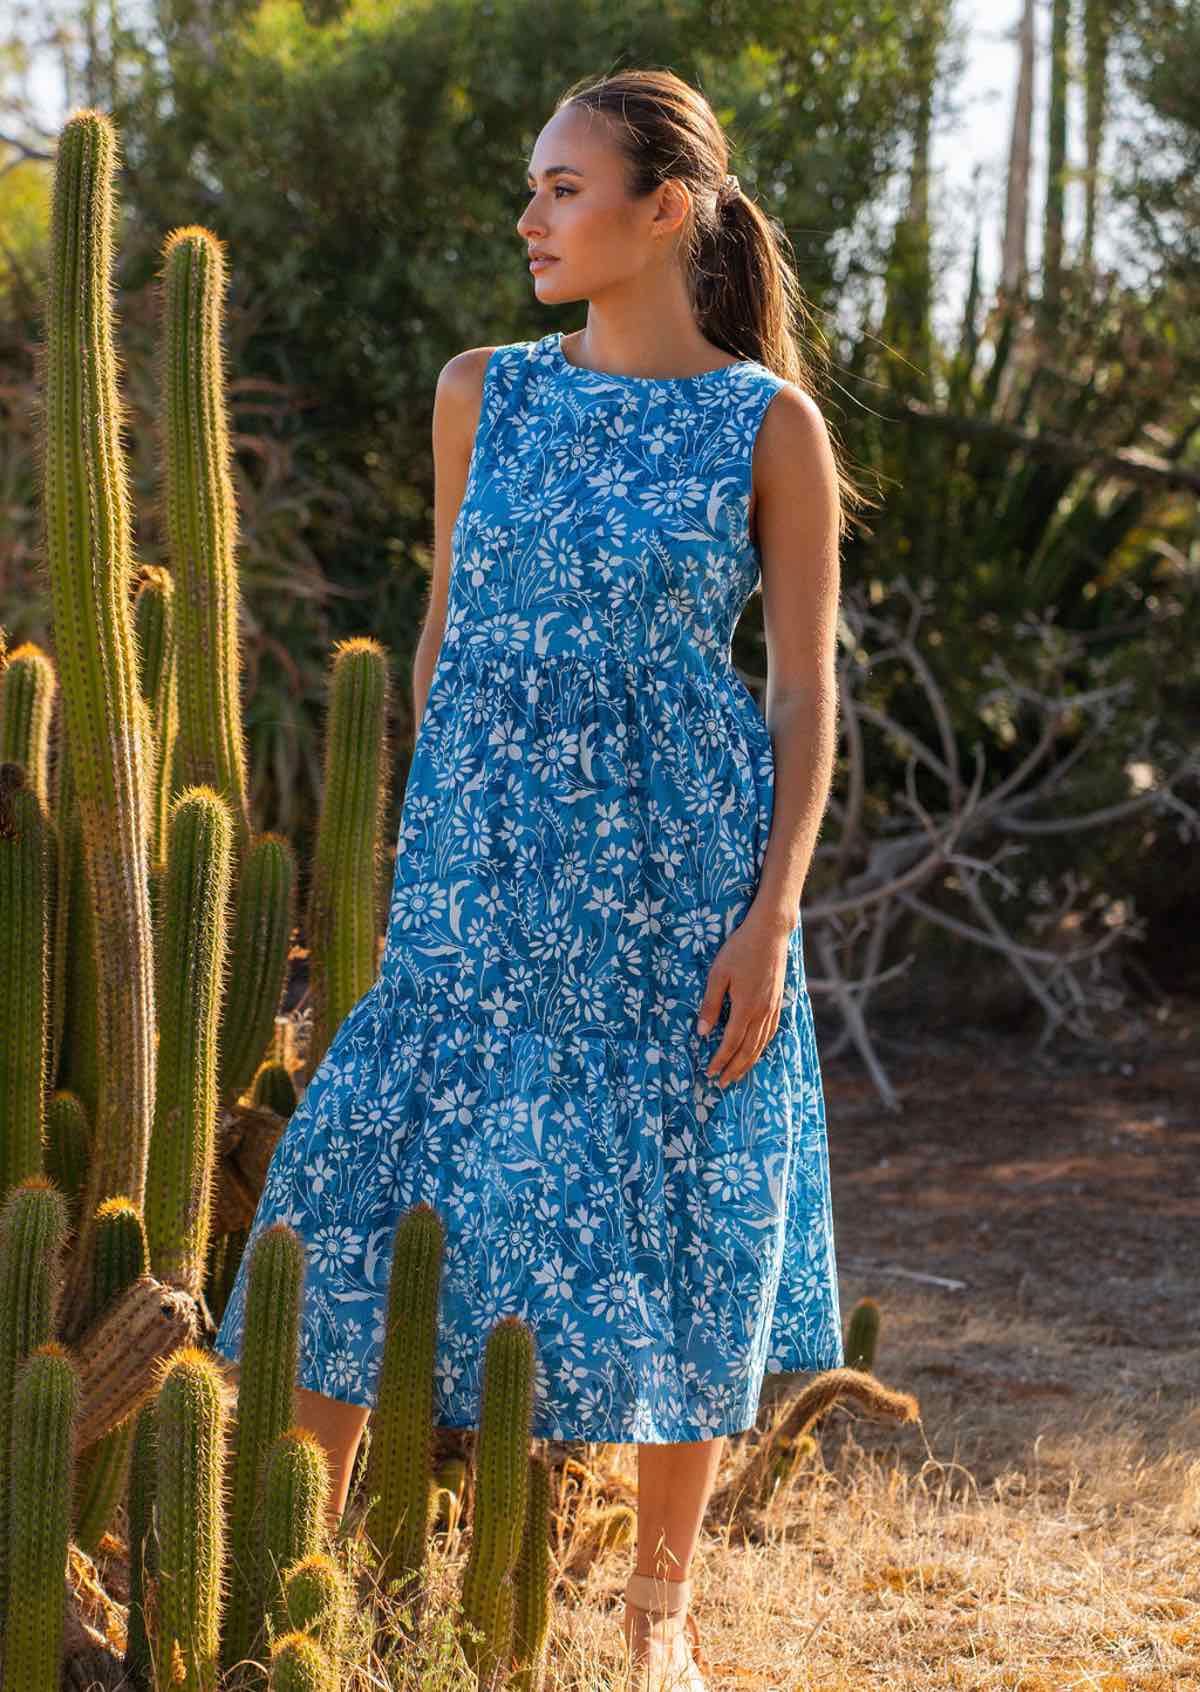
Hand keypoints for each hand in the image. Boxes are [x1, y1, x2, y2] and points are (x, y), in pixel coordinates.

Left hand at [694, 905, 791, 1086]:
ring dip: (749, 1062)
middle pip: (748, 1049)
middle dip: (735, 1068)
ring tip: (738, 1074)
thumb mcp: (718, 974)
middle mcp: (762, 1012)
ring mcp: (772, 1007)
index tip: (710, 1072)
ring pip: (762, 1043)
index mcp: (745, 1007)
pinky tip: (757, 1050)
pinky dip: (762, 1046)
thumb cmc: (739, 949)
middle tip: (723, 1083)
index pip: (731, 1042)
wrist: (770, 933)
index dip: (720, 1059)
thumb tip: (702, 1032)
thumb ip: (710, 1004)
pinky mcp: (777, 1001)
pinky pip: (771, 1032)